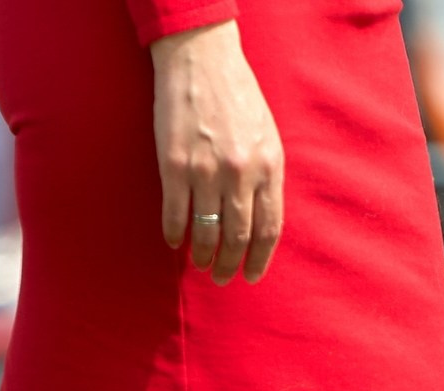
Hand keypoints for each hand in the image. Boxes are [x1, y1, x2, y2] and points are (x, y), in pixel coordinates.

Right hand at [152, 21, 282, 283]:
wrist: (201, 60)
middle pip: (238, 237)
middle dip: (230, 264)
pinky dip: (174, 233)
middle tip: (223, 278)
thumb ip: (266, 176)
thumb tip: (260, 218)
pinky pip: (175, 213)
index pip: (269, 228)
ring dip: (203, 255)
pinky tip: (173, 242)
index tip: (251, 275)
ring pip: (206, 231)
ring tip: (201, 265)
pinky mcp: (174, 164)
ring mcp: (206, 171)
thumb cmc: (237, 97)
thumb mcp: (267, 136)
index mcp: (269, 167)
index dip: (260, 258)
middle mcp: (240, 174)